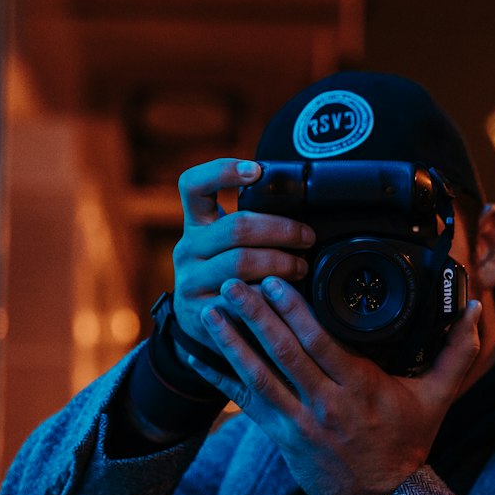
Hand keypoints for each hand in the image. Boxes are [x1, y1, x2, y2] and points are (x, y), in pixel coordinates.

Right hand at [171, 158, 316, 348]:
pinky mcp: (201, 313)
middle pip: (235, 227)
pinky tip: (284, 296)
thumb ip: (249, 226)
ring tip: (301, 268)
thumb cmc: (225, 273)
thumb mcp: (226, 244)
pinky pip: (241, 300)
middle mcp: (188, 249)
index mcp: (196, 224)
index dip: (222, 171)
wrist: (199, 323)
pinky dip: (269, 296)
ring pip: (240, 263)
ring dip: (280, 263)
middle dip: (280, 229)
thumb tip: (298, 205)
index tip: (257, 171)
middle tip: (307, 238)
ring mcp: (191, 282)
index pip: (194, 185)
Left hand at [199, 274, 481, 494]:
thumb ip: (458, 352)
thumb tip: (477, 309)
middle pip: (285, 355)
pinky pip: (244, 402)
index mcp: (361, 389)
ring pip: (259, 377)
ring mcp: (299, 423)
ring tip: (211, 310)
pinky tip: (195, 352)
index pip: (323, 345)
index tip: (277, 282)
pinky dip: (218, 376)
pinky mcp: (279, 437)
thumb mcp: (438, 398)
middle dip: (257, 317)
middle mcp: (326, 405)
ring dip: (232, 342)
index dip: (296, 313)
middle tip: (235, 283)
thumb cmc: (407, 443)